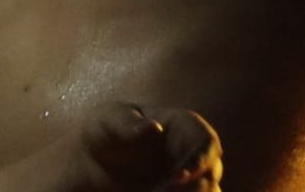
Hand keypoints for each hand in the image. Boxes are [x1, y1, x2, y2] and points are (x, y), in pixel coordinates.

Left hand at [75, 103, 222, 191]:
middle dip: (191, 188)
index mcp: (184, 126)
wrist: (94, 158)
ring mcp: (191, 178)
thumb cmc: (107, 129)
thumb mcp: (110, 120)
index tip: (179, 176)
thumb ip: (130, 124)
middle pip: (210, 174)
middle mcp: (194, 154)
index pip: (207, 141)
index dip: (200, 159)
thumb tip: (154, 128)